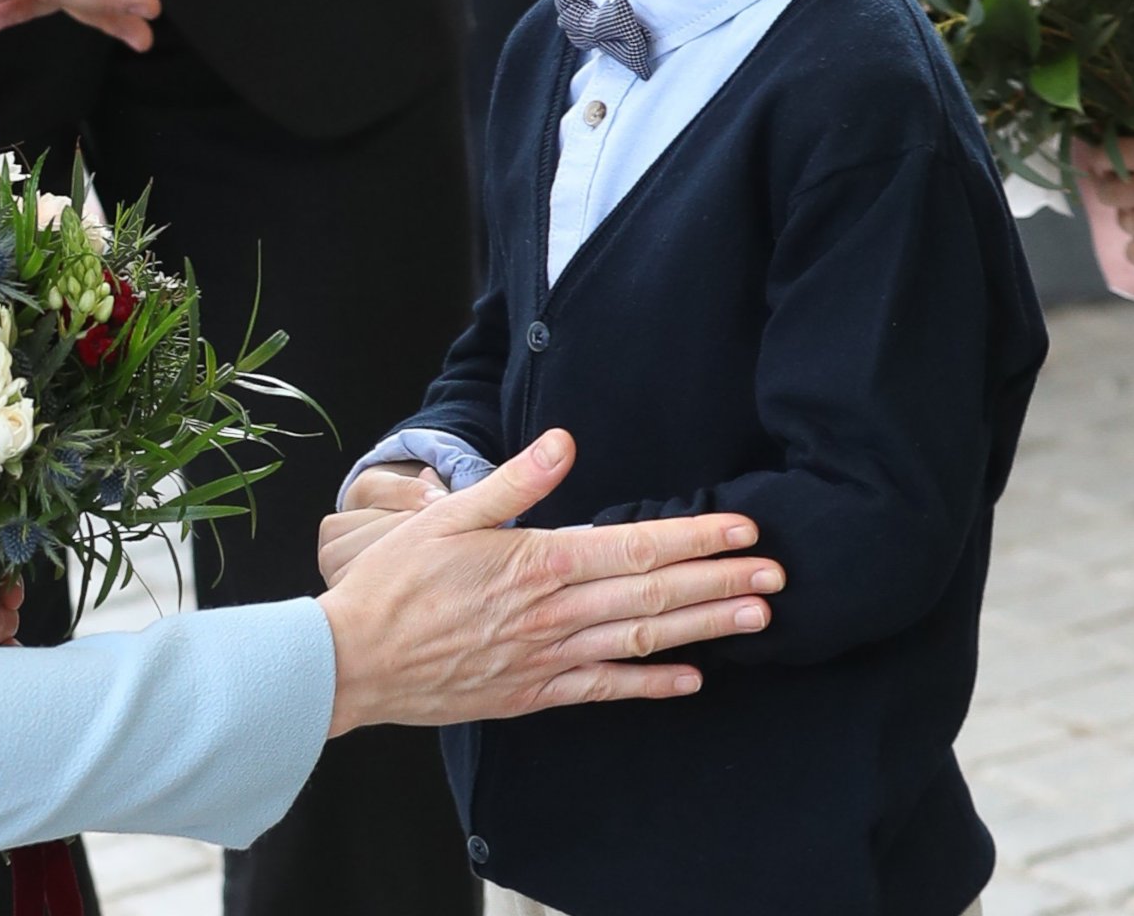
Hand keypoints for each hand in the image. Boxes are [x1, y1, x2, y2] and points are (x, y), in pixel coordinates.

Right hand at [316, 430, 780, 734]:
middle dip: (721, 581)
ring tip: (757, 618)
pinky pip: (607, 689)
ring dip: (705, 628)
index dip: (695, 537)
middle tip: (777, 574)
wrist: (355, 661)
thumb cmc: (395, 583)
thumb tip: (563, 441)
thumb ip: (513, 481)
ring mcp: (549, 658)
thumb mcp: (446, 517)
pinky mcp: (536, 692)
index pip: (634, 545)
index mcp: (537, 562)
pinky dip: (652, 684)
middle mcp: (555, 613)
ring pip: (643, 640)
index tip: (744, 529)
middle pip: (654, 594)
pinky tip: (692, 679)